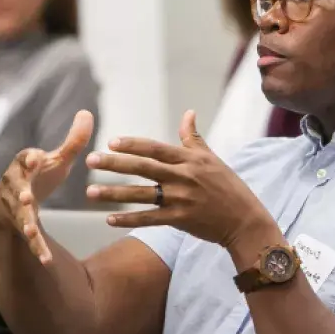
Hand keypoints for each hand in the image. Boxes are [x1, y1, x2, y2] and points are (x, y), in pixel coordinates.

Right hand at [0, 110, 93, 263]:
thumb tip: (87, 112)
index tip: (37, 159)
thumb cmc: (38, 177)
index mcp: (24, 164)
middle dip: (21, 193)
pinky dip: (36, 248)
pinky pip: (27, 238)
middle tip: (27, 198)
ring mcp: (13, 207)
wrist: (15, 203)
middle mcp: (14, 185)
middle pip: (16, 188)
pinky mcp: (17, 226)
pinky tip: (47, 259)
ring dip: (24, 224)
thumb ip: (73, 141)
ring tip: (31, 232)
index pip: (24, 159)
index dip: (30, 159)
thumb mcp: (57, 160)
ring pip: (18, 216)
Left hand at [84, 110, 268, 245]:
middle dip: (114, 164)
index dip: (133, 144)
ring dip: (114, 194)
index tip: (111, 141)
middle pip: (143, 168)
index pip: (155, 149)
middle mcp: (183, 177)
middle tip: (90, 160)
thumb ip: (193, 137)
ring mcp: (181, 199)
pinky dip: (129, 219)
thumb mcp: (211, 158)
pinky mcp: (180, 220)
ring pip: (141, 195)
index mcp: (189, 160)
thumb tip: (188, 113)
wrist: (244, 219)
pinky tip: (109, 219)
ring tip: (91, 192)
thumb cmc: (227, 186)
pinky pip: (149, 219)